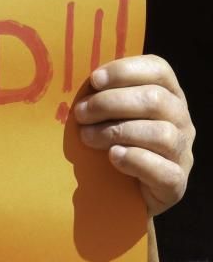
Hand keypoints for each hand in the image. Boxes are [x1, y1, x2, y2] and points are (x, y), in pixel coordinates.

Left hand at [75, 55, 194, 215]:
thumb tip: (79, 82)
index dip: (125, 70)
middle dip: (110, 103)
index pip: (158, 69)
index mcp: (166, 94)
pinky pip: (164, 170)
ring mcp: (182, 151)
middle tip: (81, 114)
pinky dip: (135, 160)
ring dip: (116, 132)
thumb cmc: (109, 141)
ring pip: (162, 134)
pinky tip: (112, 156)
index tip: (94, 80)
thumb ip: (100, 94)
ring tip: (87, 137)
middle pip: (155, 100)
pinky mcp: (176, 182)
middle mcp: (181, 120)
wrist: (118, 192)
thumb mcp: (106, 113)